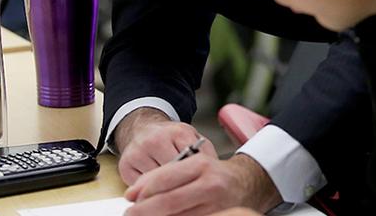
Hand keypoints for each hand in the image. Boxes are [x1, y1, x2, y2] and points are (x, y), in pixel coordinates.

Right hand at [115, 108, 217, 185]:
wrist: (143, 128)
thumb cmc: (171, 137)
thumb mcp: (192, 138)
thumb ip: (205, 152)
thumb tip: (216, 171)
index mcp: (178, 132)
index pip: (191, 160)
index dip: (196, 175)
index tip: (200, 184)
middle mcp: (155, 140)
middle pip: (172, 174)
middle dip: (181, 183)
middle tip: (187, 189)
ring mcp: (138, 153)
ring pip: (155, 183)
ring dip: (164, 188)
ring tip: (172, 186)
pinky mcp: (124, 165)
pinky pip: (140, 187)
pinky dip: (149, 190)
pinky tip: (155, 186)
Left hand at [124, 153, 279, 215]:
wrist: (246, 183)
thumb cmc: (215, 174)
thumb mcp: (193, 165)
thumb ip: (165, 174)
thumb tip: (134, 193)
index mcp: (202, 165)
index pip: (165, 178)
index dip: (143, 189)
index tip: (129, 197)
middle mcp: (210, 185)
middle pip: (168, 201)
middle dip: (144, 210)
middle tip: (130, 214)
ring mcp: (215, 205)